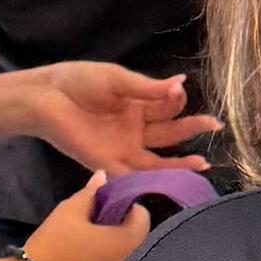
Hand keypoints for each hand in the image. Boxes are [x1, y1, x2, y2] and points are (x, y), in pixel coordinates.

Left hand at [19, 64, 218, 175]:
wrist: (47, 97)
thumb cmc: (79, 82)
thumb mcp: (118, 79)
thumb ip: (148, 87)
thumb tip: (181, 83)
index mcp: (138, 105)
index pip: (167, 106)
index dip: (176, 99)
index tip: (179, 90)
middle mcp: (135, 129)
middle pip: (169, 133)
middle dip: (191, 129)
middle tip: (214, 125)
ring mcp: (123, 148)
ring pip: (157, 161)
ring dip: (179, 164)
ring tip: (203, 163)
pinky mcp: (107, 164)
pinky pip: (132, 176)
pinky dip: (150, 180)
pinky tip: (171, 181)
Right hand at [20, 174, 149, 260]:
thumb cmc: (51, 246)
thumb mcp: (68, 213)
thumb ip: (90, 193)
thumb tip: (103, 175)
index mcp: (128, 243)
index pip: (143, 219)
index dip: (128, 211)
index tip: (110, 212)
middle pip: (140, 247)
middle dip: (126, 237)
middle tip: (102, 234)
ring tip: (95, 257)